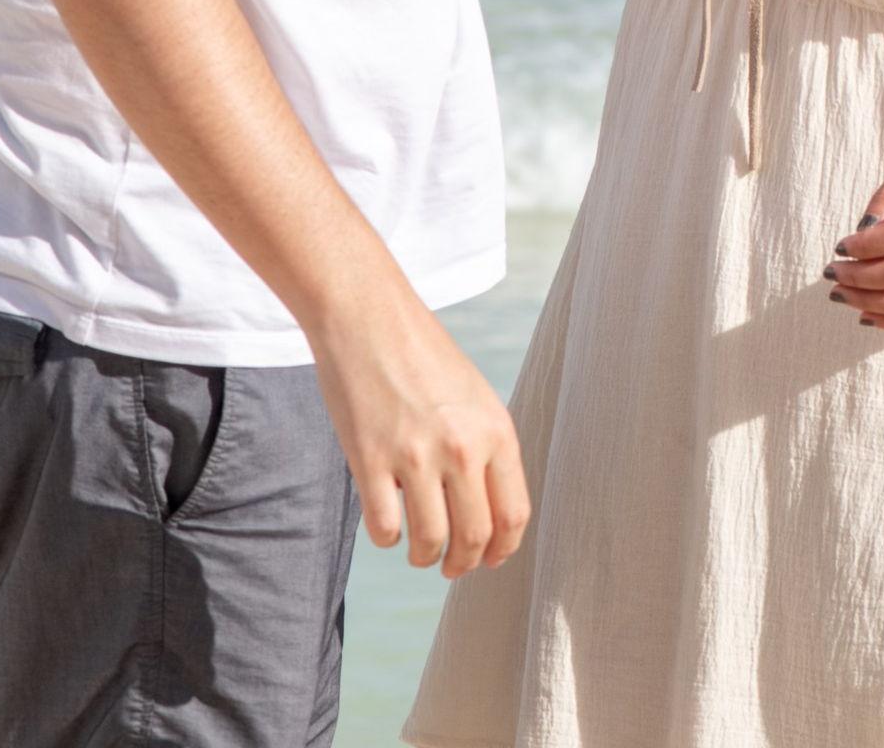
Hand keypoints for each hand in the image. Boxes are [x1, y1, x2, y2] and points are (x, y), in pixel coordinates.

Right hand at [308, 289, 530, 579]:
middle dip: (464, 563)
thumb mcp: (475, 398)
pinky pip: (386, 528)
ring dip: (425, 557)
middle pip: (475, 537)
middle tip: (451, 566)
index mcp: (496, 430)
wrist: (370, 318)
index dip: (504, 548)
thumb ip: (485, 448)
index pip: (514, 513)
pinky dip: (388, 537)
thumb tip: (489, 512)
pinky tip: (388, 523)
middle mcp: (463, 447)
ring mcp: (417, 456)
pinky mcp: (371, 461)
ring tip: (420, 552)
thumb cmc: (423, 356)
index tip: (491, 560)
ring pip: (431, 542)